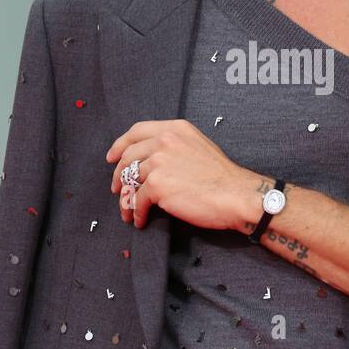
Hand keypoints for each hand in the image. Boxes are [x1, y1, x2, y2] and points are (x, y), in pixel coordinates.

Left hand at [106, 118, 260, 232]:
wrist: (236, 195)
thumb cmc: (222, 177)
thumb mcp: (198, 146)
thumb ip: (175, 146)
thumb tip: (152, 160)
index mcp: (175, 129)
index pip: (137, 131)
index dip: (120, 144)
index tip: (112, 157)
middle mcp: (164, 141)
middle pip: (128, 156)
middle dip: (119, 174)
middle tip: (117, 188)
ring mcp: (159, 162)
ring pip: (130, 180)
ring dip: (126, 198)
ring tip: (128, 210)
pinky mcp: (157, 185)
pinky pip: (138, 200)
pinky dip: (137, 212)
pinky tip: (140, 219)